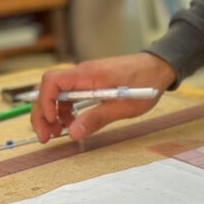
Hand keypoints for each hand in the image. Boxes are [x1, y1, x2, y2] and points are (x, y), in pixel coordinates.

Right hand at [30, 52, 176, 142]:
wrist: (160, 67)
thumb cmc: (145, 83)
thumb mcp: (124, 106)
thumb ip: (97, 118)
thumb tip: (72, 133)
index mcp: (88, 75)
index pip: (52, 81)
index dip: (45, 102)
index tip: (52, 122)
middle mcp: (82, 73)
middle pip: (49, 89)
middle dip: (43, 113)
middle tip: (46, 137)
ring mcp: (86, 78)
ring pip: (58, 94)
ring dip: (53, 114)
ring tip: (58, 134)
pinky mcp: (91, 82)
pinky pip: (70, 95)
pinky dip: (66, 110)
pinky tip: (72, 123)